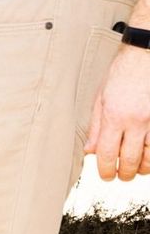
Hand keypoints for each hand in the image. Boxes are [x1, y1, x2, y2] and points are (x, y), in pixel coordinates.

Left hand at [84, 46, 149, 180]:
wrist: (145, 56)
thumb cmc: (121, 74)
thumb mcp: (100, 99)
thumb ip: (95, 127)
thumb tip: (90, 150)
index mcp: (114, 116)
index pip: (107, 153)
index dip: (105, 170)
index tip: (105, 176)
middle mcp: (135, 121)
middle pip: (131, 160)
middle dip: (125, 173)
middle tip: (121, 177)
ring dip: (143, 168)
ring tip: (137, 170)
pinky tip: (149, 158)